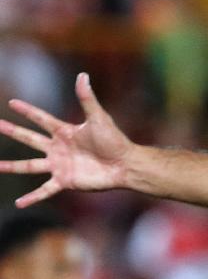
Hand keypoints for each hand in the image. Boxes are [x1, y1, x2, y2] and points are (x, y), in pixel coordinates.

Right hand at [0, 73, 136, 206]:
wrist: (125, 164)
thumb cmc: (115, 140)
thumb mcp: (98, 118)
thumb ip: (87, 98)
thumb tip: (82, 75)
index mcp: (65, 132)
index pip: (41, 119)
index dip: (27, 111)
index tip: (11, 103)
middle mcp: (58, 148)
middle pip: (29, 139)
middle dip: (12, 132)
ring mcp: (60, 165)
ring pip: (30, 165)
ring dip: (12, 166)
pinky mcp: (65, 181)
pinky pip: (45, 190)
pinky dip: (32, 197)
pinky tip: (19, 203)